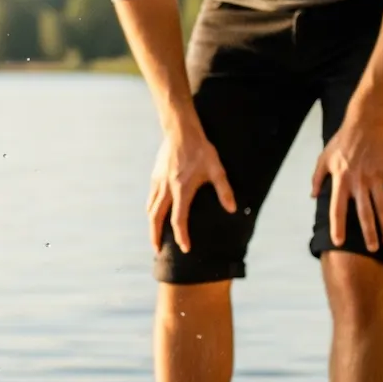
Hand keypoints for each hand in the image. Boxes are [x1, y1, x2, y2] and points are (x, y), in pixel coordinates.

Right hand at [148, 124, 235, 252]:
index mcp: (182, 189)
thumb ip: (224, 190)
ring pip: (150, 209)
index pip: (179, 218)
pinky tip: (154, 214)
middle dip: (156, 236)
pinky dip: (151, 211)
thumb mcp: (216, 169)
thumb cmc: (200, 150)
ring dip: (151, 225)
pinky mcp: (155, 177)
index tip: (184, 248)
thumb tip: (232, 209)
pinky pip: (150, 199)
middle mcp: (166, 188)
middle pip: (156, 218)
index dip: (181, 235)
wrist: (180, 131)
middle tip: (157, 250)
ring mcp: (158, 182)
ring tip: (154, 236)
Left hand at [311, 112, 382, 249]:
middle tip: (373, 250)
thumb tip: (312, 196)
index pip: (337, 210)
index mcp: (340, 181)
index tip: (339, 243)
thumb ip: (317, 178)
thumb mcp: (324, 158)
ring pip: (382, 206)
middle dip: (369, 233)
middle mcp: (358, 182)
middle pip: (364, 213)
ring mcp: (375, 177)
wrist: (366, 122)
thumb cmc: (342, 140)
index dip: (338, 227)